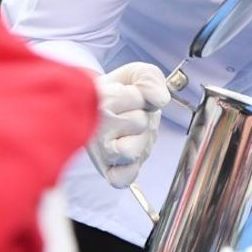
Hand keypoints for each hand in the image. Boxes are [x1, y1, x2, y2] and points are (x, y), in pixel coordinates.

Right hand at [86, 62, 170, 186]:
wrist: (105, 106)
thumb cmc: (122, 90)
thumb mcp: (136, 73)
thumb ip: (149, 79)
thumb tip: (159, 99)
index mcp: (95, 100)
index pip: (134, 97)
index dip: (139, 95)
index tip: (126, 93)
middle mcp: (92, 128)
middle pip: (139, 123)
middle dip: (142, 115)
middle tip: (127, 113)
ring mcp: (99, 151)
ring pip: (132, 151)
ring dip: (140, 139)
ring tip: (129, 131)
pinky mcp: (107, 169)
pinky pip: (123, 178)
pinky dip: (131, 169)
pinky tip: (130, 151)